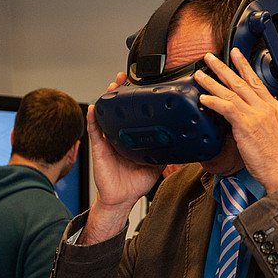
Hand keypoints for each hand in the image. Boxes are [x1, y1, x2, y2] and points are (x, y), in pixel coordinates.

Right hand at [81, 72, 163, 242]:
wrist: (122, 199)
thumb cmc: (136, 183)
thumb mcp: (157, 164)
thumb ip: (166, 152)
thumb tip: (184, 143)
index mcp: (133, 138)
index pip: (135, 114)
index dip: (137, 100)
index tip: (143, 87)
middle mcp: (120, 136)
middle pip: (119, 109)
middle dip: (121, 91)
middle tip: (125, 79)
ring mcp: (108, 140)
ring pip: (107, 114)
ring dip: (108, 98)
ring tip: (112, 86)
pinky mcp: (99, 148)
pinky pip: (94, 130)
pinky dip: (93, 119)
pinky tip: (95, 108)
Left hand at [196, 50, 277, 193]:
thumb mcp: (275, 133)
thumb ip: (261, 121)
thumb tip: (245, 120)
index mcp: (274, 108)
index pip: (256, 82)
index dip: (244, 67)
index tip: (236, 56)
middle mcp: (266, 107)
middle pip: (242, 81)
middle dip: (225, 67)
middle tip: (211, 57)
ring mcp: (257, 115)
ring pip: (231, 92)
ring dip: (213, 81)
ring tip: (200, 74)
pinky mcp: (247, 125)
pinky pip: (227, 107)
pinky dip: (214, 101)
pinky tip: (204, 98)